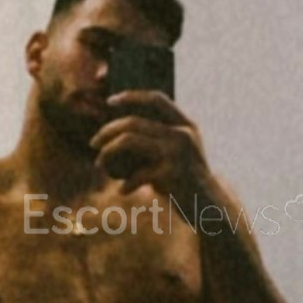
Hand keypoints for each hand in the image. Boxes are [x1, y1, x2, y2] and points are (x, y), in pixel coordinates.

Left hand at [90, 90, 210, 202]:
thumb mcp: (177, 153)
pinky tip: (123, 190)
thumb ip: (157, 139)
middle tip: (94, 143)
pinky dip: (127, 183)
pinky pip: (137, 173)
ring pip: (129, 141)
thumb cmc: (185, 179)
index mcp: (186, 125)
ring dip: (108, 152)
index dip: (131, 96)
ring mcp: (178, 153)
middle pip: (134, 122)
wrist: (208, 206)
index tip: (110, 101)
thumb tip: (119, 130)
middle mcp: (183, 134)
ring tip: (100, 164)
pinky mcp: (171, 173)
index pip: (156, 99)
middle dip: (107, 131)